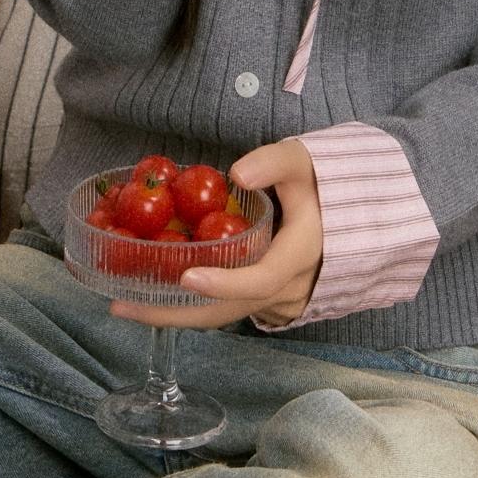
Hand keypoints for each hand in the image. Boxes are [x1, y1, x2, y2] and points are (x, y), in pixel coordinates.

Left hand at [108, 138, 322, 332]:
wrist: (355, 213)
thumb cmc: (322, 184)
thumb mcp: (304, 162)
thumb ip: (274, 162)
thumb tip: (237, 174)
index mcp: (300, 254)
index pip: (262, 279)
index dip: (225, 283)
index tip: (186, 277)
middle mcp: (289, 286)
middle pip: (229, 311)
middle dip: (175, 314)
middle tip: (123, 305)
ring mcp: (279, 299)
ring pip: (225, 316)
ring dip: (177, 314)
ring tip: (127, 303)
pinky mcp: (269, 301)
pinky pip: (229, 310)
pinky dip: (194, 306)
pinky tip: (158, 294)